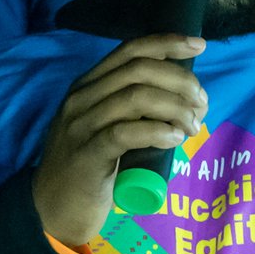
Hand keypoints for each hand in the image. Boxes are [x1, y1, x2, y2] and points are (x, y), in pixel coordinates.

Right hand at [30, 34, 209, 245]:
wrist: (52, 210)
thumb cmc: (90, 167)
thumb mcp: (108, 126)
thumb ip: (134, 108)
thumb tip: (187, 97)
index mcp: (88, 85)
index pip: (130, 50)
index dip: (167, 43)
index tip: (199, 46)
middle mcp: (81, 98)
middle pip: (139, 70)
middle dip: (180, 80)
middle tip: (202, 103)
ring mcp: (81, 126)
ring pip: (136, 97)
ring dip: (175, 107)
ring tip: (193, 126)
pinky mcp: (86, 155)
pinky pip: (125, 133)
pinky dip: (157, 131)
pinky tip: (175, 138)